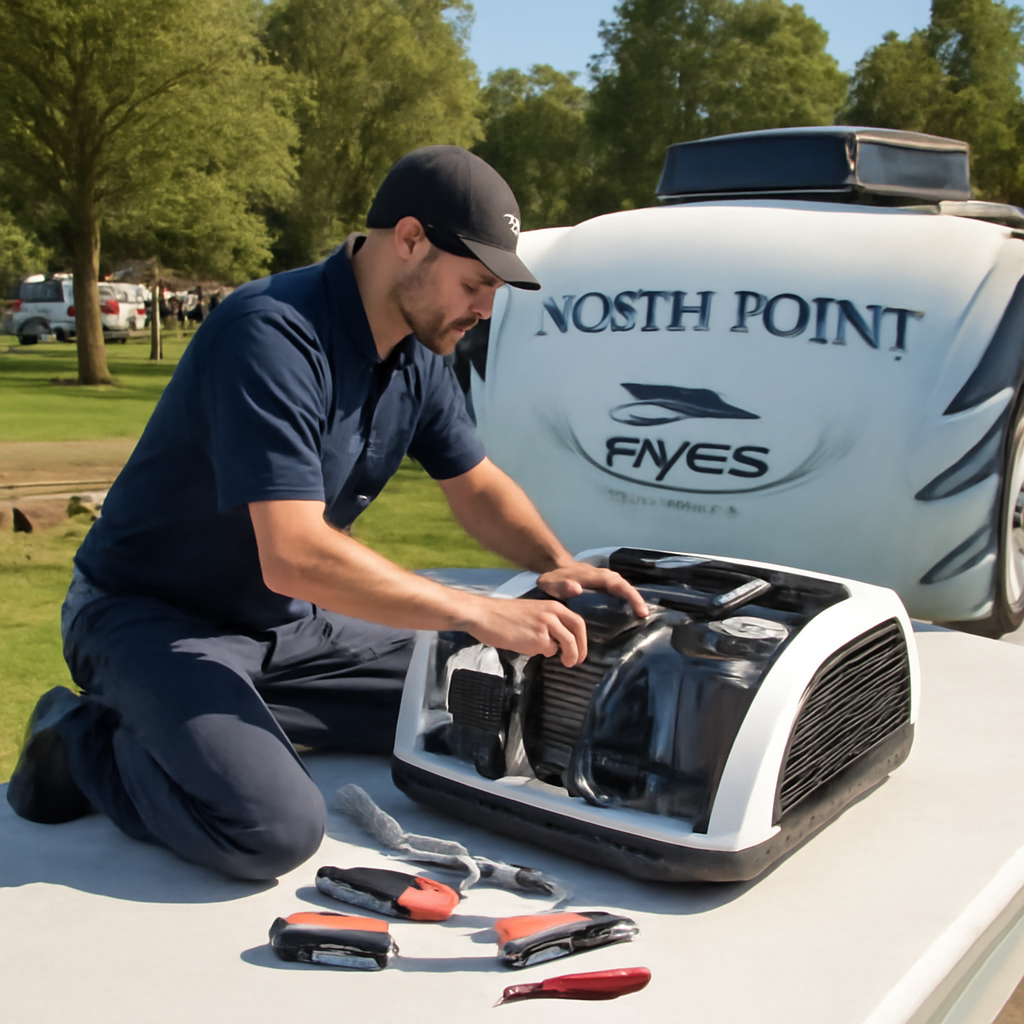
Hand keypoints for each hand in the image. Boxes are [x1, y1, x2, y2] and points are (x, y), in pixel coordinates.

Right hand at [460, 594, 590, 666]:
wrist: (485, 615)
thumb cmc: (504, 615)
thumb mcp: (532, 611)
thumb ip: (548, 622)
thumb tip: (558, 642)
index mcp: (553, 605)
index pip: (577, 621)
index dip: (582, 638)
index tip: (580, 649)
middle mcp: (552, 613)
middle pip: (578, 631)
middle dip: (582, 648)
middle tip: (578, 660)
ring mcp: (545, 625)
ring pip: (568, 643)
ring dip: (571, 656)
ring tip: (566, 663)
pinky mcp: (537, 638)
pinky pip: (548, 650)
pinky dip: (543, 652)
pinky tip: (531, 648)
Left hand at [536, 562, 649, 618]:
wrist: (556, 570)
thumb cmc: (555, 579)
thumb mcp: (551, 583)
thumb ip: (561, 586)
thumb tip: (577, 589)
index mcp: (594, 576)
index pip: (616, 584)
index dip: (630, 596)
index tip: (640, 609)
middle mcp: (604, 576)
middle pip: (625, 586)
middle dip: (636, 599)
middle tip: (644, 615)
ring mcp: (606, 581)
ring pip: (625, 589)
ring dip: (634, 601)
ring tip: (642, 617)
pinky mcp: (606, 587)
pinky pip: (620, 593)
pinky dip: (628, 601)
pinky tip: (631, 616)